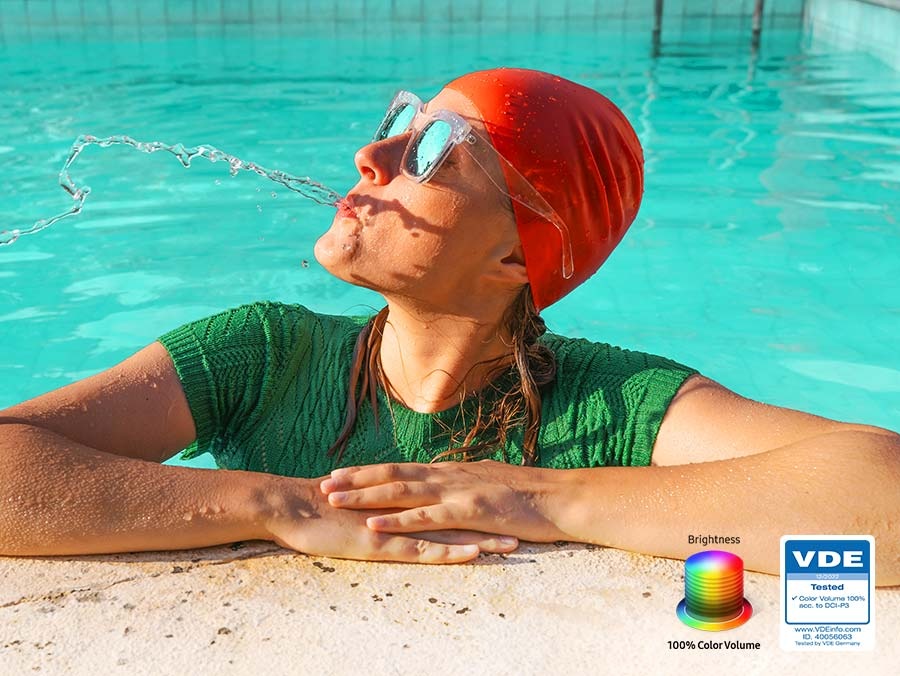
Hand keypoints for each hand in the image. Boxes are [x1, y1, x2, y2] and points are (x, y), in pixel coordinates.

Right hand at [264, 475, 518, 563]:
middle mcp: (405, 508)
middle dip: (492, 519)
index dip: (480, 502)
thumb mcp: (362, 502)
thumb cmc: (321, 506)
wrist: (290, 504)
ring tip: (514, 544)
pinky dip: (449, 553)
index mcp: (403, 498)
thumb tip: (401, 504)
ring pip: (448, 533)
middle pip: (458, 513)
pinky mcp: (381, 543)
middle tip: (527, 523)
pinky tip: (471, 555)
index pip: (449, 499)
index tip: (510, 505)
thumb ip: (386, 503)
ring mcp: (395, 524)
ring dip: (481, 538)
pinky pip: (421, 550)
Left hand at [319, 460, 562, 542]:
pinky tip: (374, 525)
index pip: (401, 468)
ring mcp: (456, 492)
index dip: (368, 471)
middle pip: (392, 474)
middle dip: (355, 479)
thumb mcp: (487, 483)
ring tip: (334, 498)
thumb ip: (461, 485)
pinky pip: (425, 517)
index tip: (339, 472)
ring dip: (364, 496)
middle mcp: (447, 475)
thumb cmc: (528, 494)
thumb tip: (443, 487)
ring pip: (401, 492)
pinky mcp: (468, 512)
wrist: (559, 497)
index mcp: (451, 471)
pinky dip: (396, 521)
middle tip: (322, 482)